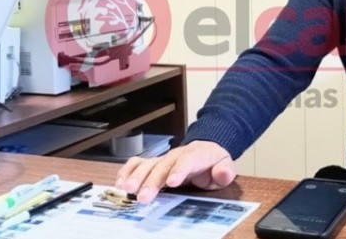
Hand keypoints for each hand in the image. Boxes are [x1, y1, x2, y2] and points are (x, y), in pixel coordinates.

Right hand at [115, 140, 235, 202]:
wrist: (205, 150)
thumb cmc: (213, 163)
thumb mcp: (225, 166)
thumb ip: (225, 171)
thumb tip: (222, 173)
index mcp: (196, 155)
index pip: (187, 161)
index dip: (179, 170)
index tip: (171, 183)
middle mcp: (176, 156)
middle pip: (163, 165)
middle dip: (152, 181)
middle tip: (143, 196)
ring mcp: (163, 159)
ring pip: (147, 164)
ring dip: (136, 176)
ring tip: (127, 189)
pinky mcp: (153, 163)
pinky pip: (137, 163)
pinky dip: (127, 171)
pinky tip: (119, 183)